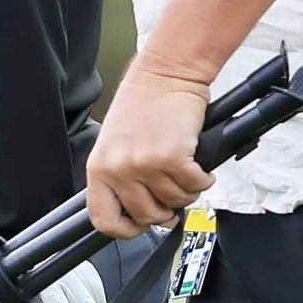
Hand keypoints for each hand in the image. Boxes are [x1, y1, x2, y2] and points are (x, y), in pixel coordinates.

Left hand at [86, 62, 212, 237]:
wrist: (166, 72)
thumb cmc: (143, 102)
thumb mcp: (116, 143)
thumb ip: (121, 177)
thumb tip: (140, 213)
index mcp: (99, 166)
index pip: (103, 219)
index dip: (125, 230)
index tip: (140, 225)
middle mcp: (119, 168)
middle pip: (147, 216)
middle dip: (166, 210)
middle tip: (173, 193)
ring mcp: (145, 164)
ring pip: (175, 201)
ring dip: (187, 191)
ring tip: (185, 173)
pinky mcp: (173, 157)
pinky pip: (195, 185)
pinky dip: (202, 179)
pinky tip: (199, 167)